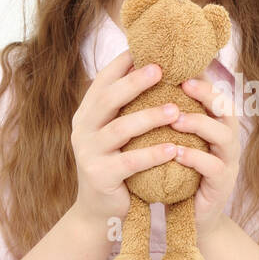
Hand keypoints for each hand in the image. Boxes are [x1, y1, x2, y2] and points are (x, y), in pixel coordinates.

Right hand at [68, 49, 183, 230]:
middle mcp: (83, 129)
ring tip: (175, 109)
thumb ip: (126, 107)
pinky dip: (152, 154)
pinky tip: (173, 148)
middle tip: (161, 70)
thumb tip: (156, 67)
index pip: (103, 81)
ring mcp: (88, 152)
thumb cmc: (116, 164)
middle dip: (135, 82)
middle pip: (108, 99)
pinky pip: (129, 162)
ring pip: (120, 129)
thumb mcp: (116, 133)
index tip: (149, 48)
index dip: (124, 63)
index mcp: (87, 113)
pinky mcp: (100, 176)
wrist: (99, 211)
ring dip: (149, 117)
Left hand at [170, 69, 241, 240]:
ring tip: (175, 119)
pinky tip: (175, 153)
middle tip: (183, 84)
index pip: (215, 93)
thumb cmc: (178, 173)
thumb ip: (169, 117)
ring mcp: (228, 163)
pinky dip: (195, 158)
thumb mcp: (174, 141)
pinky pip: (213, 167)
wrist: (189, 218)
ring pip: (223, 135)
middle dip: (207, 94)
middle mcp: (228, 140)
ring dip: (199, 124)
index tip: (178, 66)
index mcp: (217, 125)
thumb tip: (142, 82)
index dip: (201, 78)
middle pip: (227, 109)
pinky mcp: (222, 185)